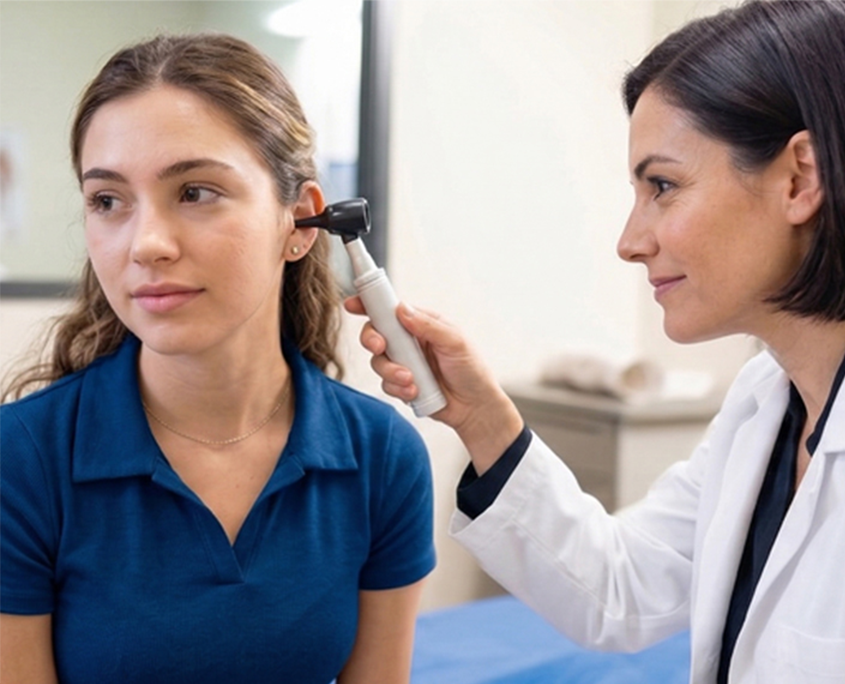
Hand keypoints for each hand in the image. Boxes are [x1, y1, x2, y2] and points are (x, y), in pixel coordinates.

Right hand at [344, 297, 523, 472]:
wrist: (475, 408)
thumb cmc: (472, 370)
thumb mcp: (456, 342)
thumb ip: (428, 325)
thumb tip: (401, 309)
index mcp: (421, 324)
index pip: (391, 309)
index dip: (369, 304)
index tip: (353, 304)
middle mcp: (409, 341)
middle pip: (376, 334)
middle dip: (373, 340)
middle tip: (380, 347)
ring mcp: (404, 363)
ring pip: (378, 362)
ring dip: (391, 371)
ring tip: (411, 380)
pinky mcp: (401, 385)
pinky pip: (386, 385)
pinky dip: (398, 389)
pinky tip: (415, 392)